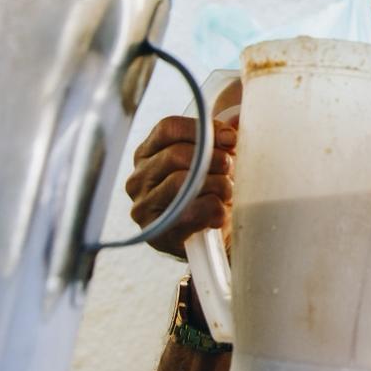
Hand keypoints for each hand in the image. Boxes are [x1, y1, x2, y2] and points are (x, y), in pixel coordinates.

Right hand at [125, 115, 236, 258]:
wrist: (211, 242)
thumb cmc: (210, 193)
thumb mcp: (213, 162)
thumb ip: (220, 142)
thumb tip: (231, 133)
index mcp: (148, 154)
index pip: (168, 127)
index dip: (204, 129)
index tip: (230, 140)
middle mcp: (139, 179)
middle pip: (176, 154)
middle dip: (215, 160)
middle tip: (231, 171)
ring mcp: (144, 207)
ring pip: (183, 182)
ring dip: (217, 185)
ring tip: (228, 193)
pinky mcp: (157, 234)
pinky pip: (191, 212)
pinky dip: (215, 209)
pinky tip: (221, 214)